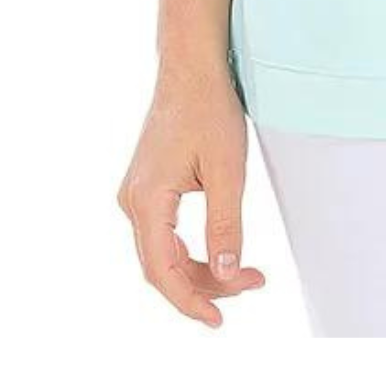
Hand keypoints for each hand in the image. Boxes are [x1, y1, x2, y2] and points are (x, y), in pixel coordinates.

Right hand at [115, 59, 268, 325]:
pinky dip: (190, 251)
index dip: (191, 301)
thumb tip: (228, 273)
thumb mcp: (228, 169)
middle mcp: (133, 201)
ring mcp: (137, 194)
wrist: (191, 66)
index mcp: (147, 199)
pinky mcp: (147, 187)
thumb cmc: (209, 107)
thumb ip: (226, 225)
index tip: (219, 320)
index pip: (163, 272)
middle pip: (163, 267)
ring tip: (245, 272)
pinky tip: (217, 253)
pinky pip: (163, 235)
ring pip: (163, 253)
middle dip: (206, 285)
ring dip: (200, 269)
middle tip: (253, 284)